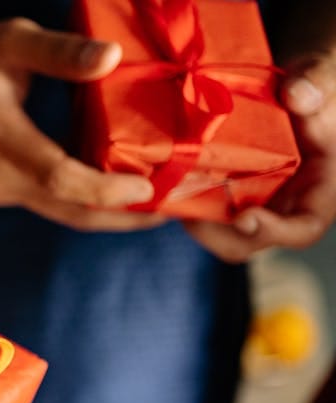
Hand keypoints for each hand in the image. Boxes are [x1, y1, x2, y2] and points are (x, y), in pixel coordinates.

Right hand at [0, 18, 164, 231]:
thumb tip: (112, 59)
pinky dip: (93, 203)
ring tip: (164, 203)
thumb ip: (60, 52)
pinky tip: (128, 192)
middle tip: (179, 205)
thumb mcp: (11, 40)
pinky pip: (55, 205)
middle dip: (125, 214)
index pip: (58, 177)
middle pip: (69, 211)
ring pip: (65, 215)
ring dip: (114, 214)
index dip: (105, 189)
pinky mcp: (4, 191)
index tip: (149, 186)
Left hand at [184, 52, 335, 261]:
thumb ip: (317, 82)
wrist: (294, 84)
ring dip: (194, 218)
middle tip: (188, 213)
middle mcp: (287, 203)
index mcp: (321, 188)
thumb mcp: (323, 74)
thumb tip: (298, 96)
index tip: (244, 218)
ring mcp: (257, 201)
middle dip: (216, 234)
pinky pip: (206, 208)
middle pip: (250, 241)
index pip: (303, 228)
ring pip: (221, 231)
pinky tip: (168, 181)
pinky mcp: (231, 191)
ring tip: (172, 194)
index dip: (273, 231)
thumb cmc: (316, 83)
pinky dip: (186, 200)